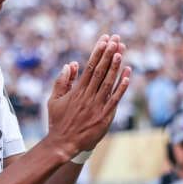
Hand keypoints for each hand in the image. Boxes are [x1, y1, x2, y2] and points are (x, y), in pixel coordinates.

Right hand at [46, 34, 131, 154]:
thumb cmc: (58, 122)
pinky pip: (115, 99)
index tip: (104, 40)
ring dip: (115, 66)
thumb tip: (70, 65)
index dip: (98, 52)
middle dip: (108, 54)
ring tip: (121, 51)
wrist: (63, 144)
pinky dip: (122, 87)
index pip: (89, 67)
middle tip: (116, 40)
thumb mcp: (54, 100)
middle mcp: (88, 96)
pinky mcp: (105, 116)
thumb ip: (62, 82)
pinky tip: (128, 75)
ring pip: (108, 82)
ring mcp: (97, 106)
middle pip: (100, 71)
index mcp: (77, 91)